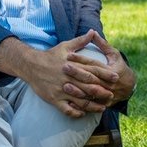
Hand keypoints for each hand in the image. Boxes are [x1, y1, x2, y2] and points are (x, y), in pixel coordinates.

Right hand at [3, 30, 133, 118]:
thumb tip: (93, 31)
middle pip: (88, 85)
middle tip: (112, 94)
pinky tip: (83, 114)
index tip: (116, 77)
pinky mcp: (54, 99)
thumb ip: (81, 41)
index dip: (105, 73)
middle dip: (102, 91)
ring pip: (80, 99)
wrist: (30, 65)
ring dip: (92, 105)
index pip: (92, 69)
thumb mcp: (65, 46)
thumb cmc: (50, 55)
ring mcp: (61, 89)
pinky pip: (66, 108)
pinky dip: (76, 112)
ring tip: (103, 107)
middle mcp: (68, 77)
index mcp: (73, 65)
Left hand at [62, 32, 135, 111]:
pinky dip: (80, 104)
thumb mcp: (114, 54)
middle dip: (77, 73)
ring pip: (90, 93)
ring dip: (77, 90)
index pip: (94, 64)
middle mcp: (109, 83)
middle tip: (64, 67)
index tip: (68, 55)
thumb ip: (102, 44)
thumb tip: (92, 32)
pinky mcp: (103, 103)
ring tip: (65, 85)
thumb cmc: (119, 67)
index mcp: (112, 70)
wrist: (129, 86)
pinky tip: (69, 102)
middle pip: (91, 78)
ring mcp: (106, 94)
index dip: (81, 60)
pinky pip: (90, 105)